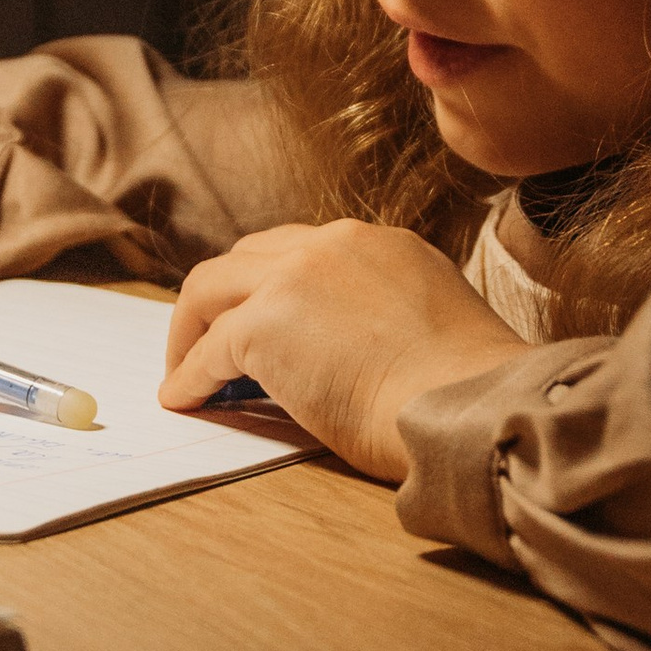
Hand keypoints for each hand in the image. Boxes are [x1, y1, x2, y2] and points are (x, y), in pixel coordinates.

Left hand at [159, 220, 523, 482]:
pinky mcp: (263, 324)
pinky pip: (208, 350)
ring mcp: (294, 278)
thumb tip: (352, 356)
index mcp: (383, 245)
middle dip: (221, 298)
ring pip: (212, 288)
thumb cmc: (467, 392)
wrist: (467, 405)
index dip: (272, 285)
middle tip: (208, 339)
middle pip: (248, 256)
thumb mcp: (432, 326)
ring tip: (183, 370)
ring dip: (191, 330)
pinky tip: (185, 400)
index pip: (305, 251)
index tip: (258, 317)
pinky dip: (190, 375)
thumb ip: (390, 318)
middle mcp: (335, 244)